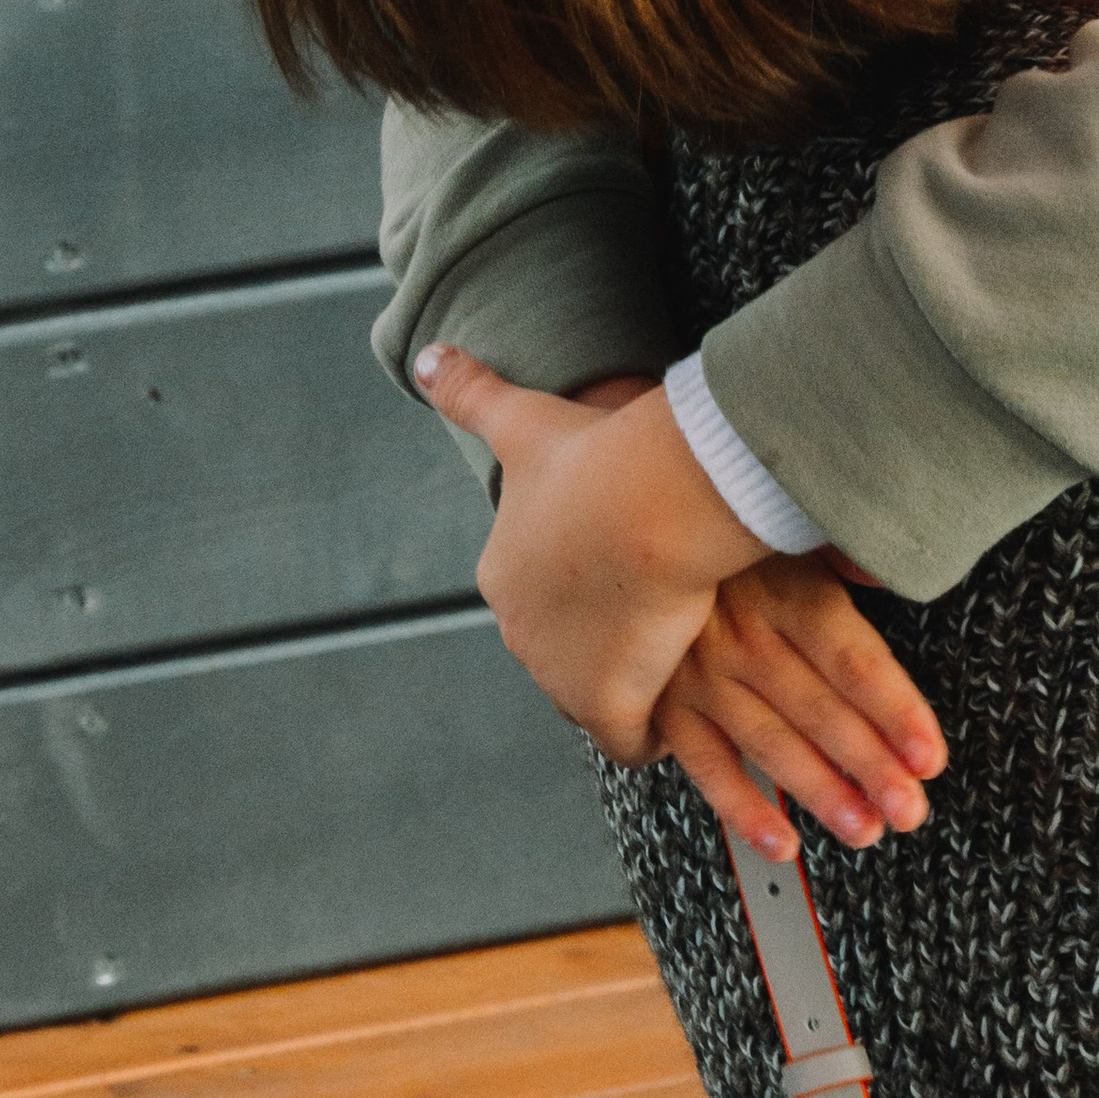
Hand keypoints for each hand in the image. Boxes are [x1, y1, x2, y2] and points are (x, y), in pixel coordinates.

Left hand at [418, 345, 770, 762]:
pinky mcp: (608, 706)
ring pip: (590, 690)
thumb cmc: (595, 457)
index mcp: (502, 570)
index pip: (534, 589)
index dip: (577, 580)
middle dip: (597, 638)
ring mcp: (561, 676)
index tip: (616, 568)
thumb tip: (425, 359)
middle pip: (559, 645)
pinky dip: (647, 731)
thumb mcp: (525, 418)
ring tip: (668, 663)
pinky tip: (674, 716)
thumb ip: (471, 393)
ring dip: (624, 682)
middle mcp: (519, 630)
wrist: (648, 502)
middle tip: (650, 615)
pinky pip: (626, 738)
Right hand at [654, 556, 946, 861]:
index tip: (928, 755)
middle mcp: (743, 636)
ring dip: (821, 792)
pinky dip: (743, 809)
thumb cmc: (733, 542)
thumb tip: (889, 565)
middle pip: (819, 709)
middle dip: (870, 766)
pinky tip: (782, 841)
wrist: (632, 538)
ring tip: (865, 829)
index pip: (852, 660)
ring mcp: (699, 675)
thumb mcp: (793, 530)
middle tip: (909, 809)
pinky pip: (707, 766)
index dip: (895, 710)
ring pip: (769, 743)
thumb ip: (845, 551)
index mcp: (786, 591)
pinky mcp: (664, 705)